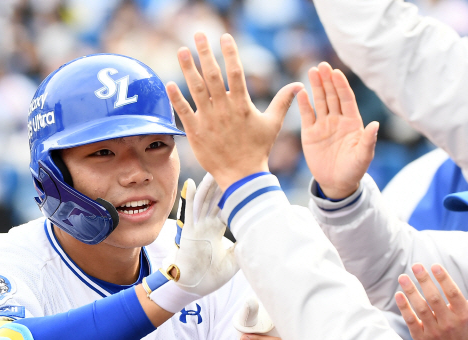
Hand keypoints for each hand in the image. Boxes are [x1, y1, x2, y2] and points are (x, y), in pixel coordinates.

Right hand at [165, 173, 237, 295]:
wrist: (193, 287)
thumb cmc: (211, 276)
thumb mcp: (233, 259)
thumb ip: (242, 246)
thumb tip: (257, 237)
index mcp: (216, 229)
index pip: (226, 206)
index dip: (233, 194)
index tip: (244, 179)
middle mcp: (206, 224)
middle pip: (216, 198)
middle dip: (223, 182)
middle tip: (233, 164)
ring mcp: (197, 227)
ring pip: (204, 200)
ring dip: (209, 184)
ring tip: (215, 167)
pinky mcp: (189, 232)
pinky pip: (189, 211)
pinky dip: (190, 197)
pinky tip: (192, 182)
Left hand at [166, 33, 302, 189]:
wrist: (241, 175)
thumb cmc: (257, 149)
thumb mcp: (272, 124)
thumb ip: (283, 102)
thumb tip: (298, 85)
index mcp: (242, 105)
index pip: (236, 72)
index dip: (230, 53)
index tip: (224, 37)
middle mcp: (224, 109)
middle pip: (213, 75)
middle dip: (205, 53)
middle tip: (199, 34)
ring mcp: (209, 120)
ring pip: (196, 89)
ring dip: (188, 68)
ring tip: (182, 50)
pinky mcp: (196, 132)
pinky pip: (184, 111)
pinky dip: (176, 97)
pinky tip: (169, 83)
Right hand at [299, 62, 378, 199]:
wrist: (336, 183)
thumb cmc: (353, 170)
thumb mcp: (363, 156)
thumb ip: (368, 141)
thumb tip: (375, 125)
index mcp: (352, 122)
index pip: (346, 99)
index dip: (341, 85)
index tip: (336, 72)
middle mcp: (337, 119)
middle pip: (332, 96)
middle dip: (327, 80)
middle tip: (322, 66)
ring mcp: (323, 125)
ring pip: (320, 101)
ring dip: (316, 87)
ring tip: (312, 71)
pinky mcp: (310, 133)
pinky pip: (306, 115)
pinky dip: (304, 104)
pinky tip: (301, 92)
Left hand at [394, 264, 467, 339]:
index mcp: (463, 314)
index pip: (453, 293)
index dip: (444, 279)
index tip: (435, 266)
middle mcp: (449, 323)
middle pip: (434, 299)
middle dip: (424, 280)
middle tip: (416, 266)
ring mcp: (434, 331)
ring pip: (421, 308)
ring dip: (411, 291)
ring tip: (403, 277)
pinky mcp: (422, 337)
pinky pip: (411, 321)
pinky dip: (404, 308)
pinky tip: (399, 295)